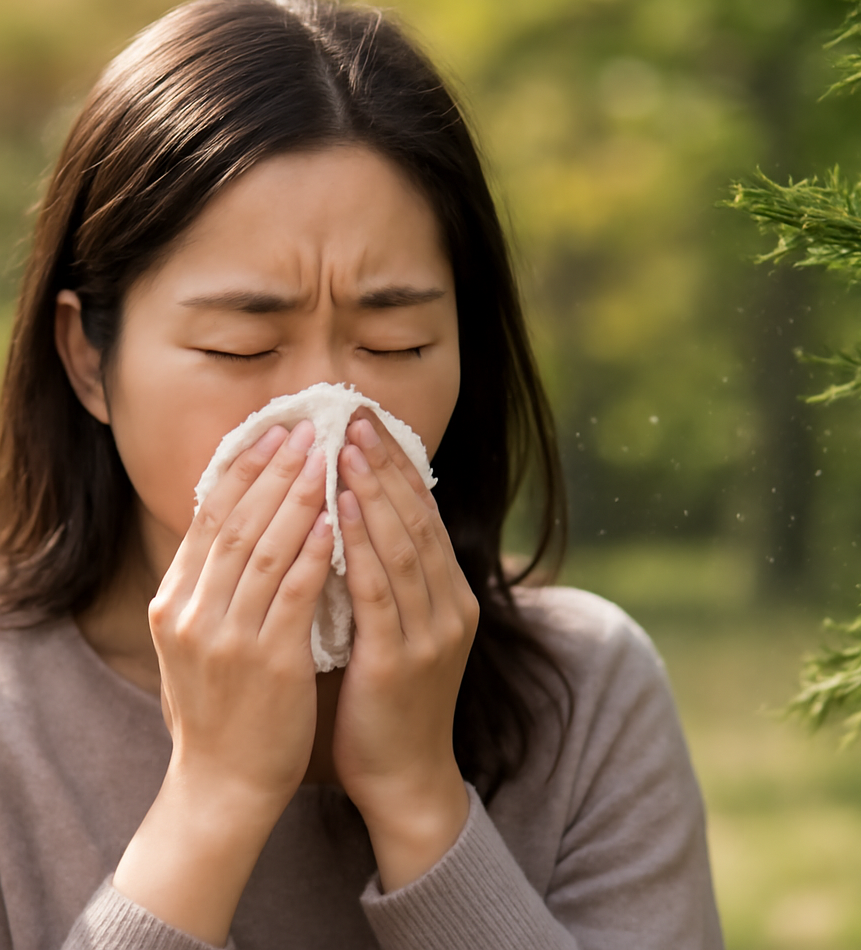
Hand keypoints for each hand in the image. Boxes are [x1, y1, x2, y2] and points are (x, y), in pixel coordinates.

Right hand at [114, 420, 335, 944]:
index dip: (242, 472)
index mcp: (174, 603)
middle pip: (237, 523)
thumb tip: (236, 525)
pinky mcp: (267, 662)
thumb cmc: (219, 710)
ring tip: (325, 457)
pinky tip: (334, 521)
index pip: (209, 520)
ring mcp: (226, 637)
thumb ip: (211, 586)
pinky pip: (294, 594)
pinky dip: (314, 553)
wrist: (223, 785)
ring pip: (265, 549)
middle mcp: (192, 613)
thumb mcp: (195, 641)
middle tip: (304, 427)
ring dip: (298, 498)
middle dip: (273, 471)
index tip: (270, 433)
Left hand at [334, 412, 478, 890]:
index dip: (399, 467)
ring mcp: (431, 633)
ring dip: (371, 493)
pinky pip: (378, 591)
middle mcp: (451, 606)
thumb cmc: (392, 699)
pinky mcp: (400, 660)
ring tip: (345, 448)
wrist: (405, 775)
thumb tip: (361, 520)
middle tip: (355, 417)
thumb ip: (393, 581)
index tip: (371, 423)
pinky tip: (338, 510)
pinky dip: (359, 546)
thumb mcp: (405, 630)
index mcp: (453, 595)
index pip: (426, 516)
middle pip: (417, 520)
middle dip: (385, 465)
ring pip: (401, 547)